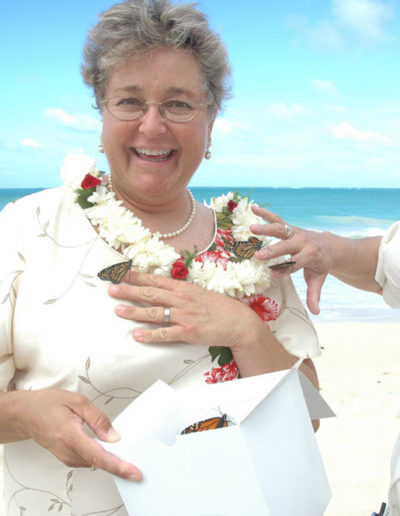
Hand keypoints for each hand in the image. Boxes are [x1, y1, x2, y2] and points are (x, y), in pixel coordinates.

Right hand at [17, 389, 141, 480]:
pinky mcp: (67, 458)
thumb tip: (113, 436)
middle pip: (100, 462)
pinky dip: (101, 457)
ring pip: (95, 462)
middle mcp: (68, 451)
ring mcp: (67, 457)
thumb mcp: (77, 402)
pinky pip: (89, 460)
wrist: (26, 414)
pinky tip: (109, 449)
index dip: (118, 466)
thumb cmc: (48, 404)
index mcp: (71, 436)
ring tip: (126, 452)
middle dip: (120, 463)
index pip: (98, 456)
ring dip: (111, 459)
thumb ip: (98, 419)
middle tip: (138, 462)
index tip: (133, 473)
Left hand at [108, 270, 264, 352]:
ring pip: (154, 313)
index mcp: (183, 288)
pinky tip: (138, 335)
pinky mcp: (188, 332)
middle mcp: (181, 300)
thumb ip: (179, 291)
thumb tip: (160, 288)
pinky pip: (166, 333)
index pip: (155, 280)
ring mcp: (184, 316)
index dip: (136, 276)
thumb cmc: (218, 307)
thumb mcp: (198, 293)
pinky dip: (151, 335)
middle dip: (129, 291)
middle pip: (150, 294)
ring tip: (117, 309)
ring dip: (134, 311)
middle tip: (111, 289)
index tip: (121, 273)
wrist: (238, 322)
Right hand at [250, 205, 332, 314]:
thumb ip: (315, 295)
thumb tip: (316, 312)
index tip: (272, 274)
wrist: (329, 245)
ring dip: (266, 228)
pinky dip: (265, 213)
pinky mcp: (289, 227)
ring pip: (280, 229)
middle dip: (272, 252)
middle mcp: (302, 242)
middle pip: (286, 247)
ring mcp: (295, 232)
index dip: (284, 269)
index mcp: (310, 256)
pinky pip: (276, 218)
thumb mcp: (318, 279)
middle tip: (258, 256)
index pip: (295, 264)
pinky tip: (253, 207)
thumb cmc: (320, 264)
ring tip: (251, 229)